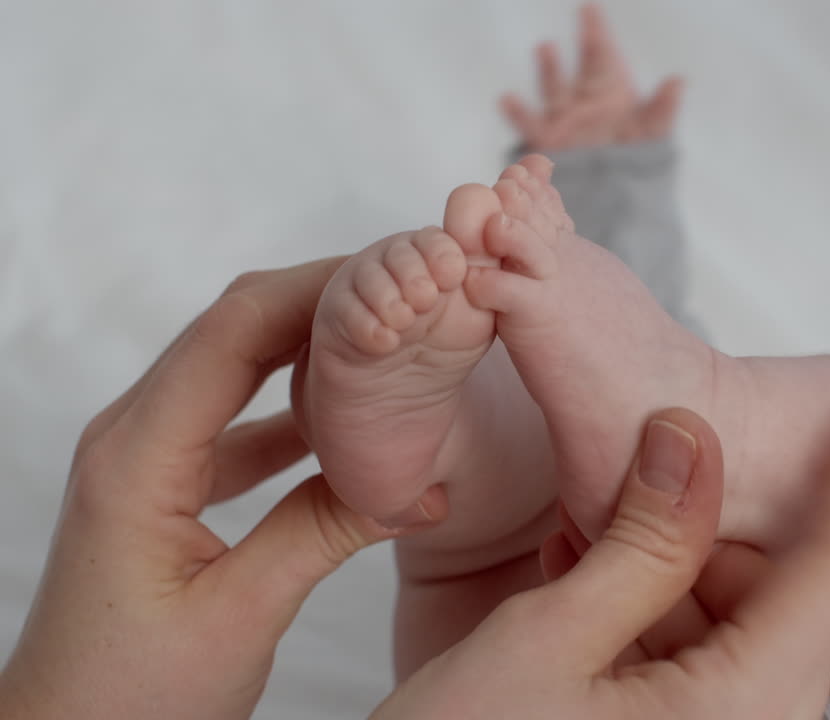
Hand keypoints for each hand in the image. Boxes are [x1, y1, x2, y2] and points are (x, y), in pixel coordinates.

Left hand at [0, 259, 412, 719]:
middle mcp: (133, 438)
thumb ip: (322, 534)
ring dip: (313, 348)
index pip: (234, 330)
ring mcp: (146, 457)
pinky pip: (237, 420)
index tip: (397, 279)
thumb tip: (416, 485)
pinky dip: (296, 408)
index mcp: (138, 458)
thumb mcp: (239, 617)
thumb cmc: (126, 699)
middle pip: (235, 328)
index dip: (319, 290)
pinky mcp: (165, 484)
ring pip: (237, 368)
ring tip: (393, 339)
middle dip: (325, 301)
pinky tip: (352, 418)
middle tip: (410, 294)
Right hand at [372, 408, 829, 719]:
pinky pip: (697, 675)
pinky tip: (579, 595)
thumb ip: (638, 541)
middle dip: (711, 534)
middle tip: (639, 476)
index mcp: (739, 716)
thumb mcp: (545, 642)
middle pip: (777, 604)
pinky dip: (649, 626)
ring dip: (667, 576)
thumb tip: (687, 439)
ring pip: (732, 634)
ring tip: (577, 543)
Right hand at [500, 3, 681, 150]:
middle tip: (578, 18)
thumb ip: (662, 110)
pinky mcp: (547, 142)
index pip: (603, 55)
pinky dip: (518, 112)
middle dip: (578, 44)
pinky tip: (508, 98)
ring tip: (546, 47)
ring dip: (550, 70)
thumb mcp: (651, 135)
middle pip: (579, 67)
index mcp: (609, 92)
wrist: (612, 199)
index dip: (597, 32)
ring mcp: (563, 119)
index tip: (591, 8)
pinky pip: (530, 124)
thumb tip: (678, 80)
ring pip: (554, 88)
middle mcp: (583, 100)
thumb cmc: (635, 163)